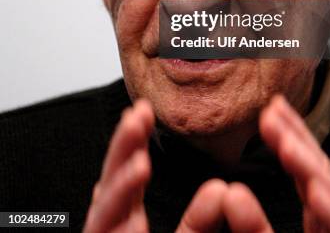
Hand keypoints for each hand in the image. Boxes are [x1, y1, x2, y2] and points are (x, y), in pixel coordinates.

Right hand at [83, 98, 271, 232]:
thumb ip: (200, 222)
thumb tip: (222, 189)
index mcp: (129, 223)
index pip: (130, 176)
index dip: (133, 143)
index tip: (144, 111)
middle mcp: (113, 231)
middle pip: (114, 184)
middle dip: (123, 146)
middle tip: (137, 113)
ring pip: (105, 206)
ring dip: (119, 170)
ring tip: (136, 137)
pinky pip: (105, 228)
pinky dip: (115, 202)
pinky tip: (128, 177)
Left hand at [259, 95, 329, 232]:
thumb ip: (253, 225)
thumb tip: (230, 193)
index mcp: (319, 218)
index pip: (306, 172)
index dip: (292, 138)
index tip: (271, 109)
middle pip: (319, 175)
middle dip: (297, 141)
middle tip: (271, 112)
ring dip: (311, 170)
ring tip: (286, 145)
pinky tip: (315, 191)